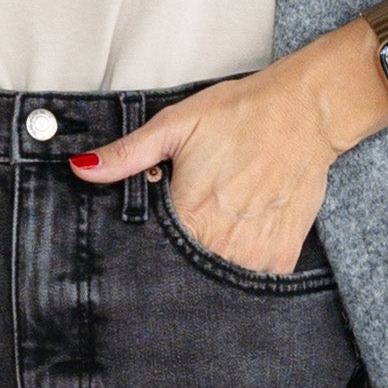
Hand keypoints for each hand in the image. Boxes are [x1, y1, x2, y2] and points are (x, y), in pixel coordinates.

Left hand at [67, 40, 378, 274]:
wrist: (305, 112)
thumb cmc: (240, 113)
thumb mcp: (175, 125)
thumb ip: (126, 155)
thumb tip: (81, 169)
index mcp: (189, 216)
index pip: (154, 253)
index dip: (152, 241)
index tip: (160, 225)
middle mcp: (222, 243)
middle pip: (187, 267)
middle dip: (183, 250)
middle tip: (200, 212)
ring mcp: (255, 254)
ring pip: (219, 276)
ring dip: (216, 256)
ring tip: (224, 218)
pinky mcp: (282, 256)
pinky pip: (255, 275)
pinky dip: (247, 259)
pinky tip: (248, 227)